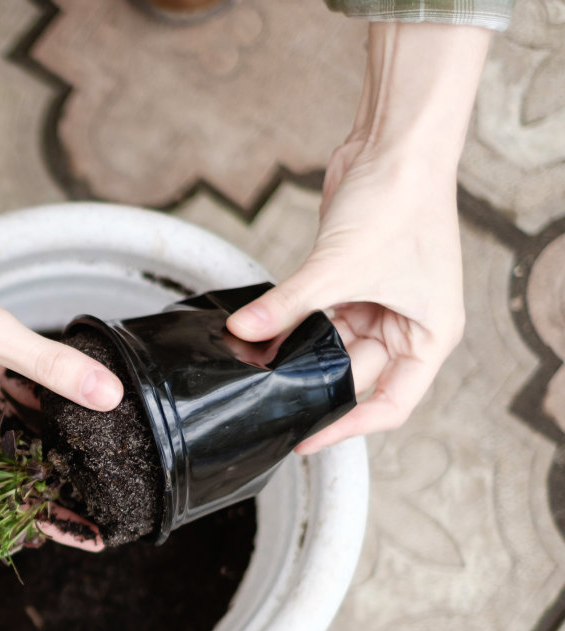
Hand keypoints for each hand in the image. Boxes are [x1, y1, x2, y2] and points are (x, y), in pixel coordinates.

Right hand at [0, 47, 118, 548]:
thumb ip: (50, 366)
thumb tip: (108, 395)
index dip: (37, 516)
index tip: (82, 534)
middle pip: (8, 464)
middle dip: (49, 482)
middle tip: (106, 501)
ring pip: (16, 426)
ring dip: (50, 441)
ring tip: (104, 462)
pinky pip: (18, 389)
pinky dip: (45, 397)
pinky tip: (81, 401)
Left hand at [225, 22, 489, 453]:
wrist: (395, 147)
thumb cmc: (401, 202)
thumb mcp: (340, 266)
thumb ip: (289, 306)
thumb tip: (244, 332)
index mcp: (431, 335)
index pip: (391, 403)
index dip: (348, 426)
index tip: (308, 439)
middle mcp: (409, 325)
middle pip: (356, 375)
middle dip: (312, 383)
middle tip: (266, 399)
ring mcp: (380, 304)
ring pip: (333, 347)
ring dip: (297, 353)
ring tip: (256, 366)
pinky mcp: (352, 282)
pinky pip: (319, 318)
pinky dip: (293, 325)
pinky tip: (260, 335)